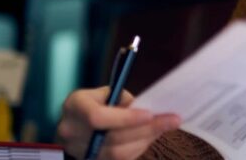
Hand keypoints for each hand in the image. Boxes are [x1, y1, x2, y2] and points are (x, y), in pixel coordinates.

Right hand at [56, 87, 180, 159]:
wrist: (72, 127)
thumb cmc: (93, 104)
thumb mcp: (103, 93)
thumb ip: (123, 100)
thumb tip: (150, 109)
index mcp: (75, 106)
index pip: (98, 117)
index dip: (125, 118)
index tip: (150, 114)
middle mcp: (73, 131)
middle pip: (113, 138)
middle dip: (147, 129)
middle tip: (173, 120)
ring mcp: (81, 151)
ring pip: (118, 153)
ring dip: (147, 139)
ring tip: (166, 126)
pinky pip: (121, 159)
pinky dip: (140, 147)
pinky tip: (153, 136)